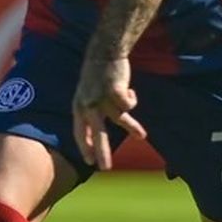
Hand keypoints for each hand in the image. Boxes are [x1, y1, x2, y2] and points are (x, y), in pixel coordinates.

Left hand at [72, 54, 145, 169]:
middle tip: (105, 168)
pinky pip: (129, 104)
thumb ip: (90, 114)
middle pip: (96, 133)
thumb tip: (97, 137)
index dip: (84, 146)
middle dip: (102, 151)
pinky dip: (132, 100)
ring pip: (119, 119)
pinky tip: (129, 91)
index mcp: (78, 107)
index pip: (79, 132)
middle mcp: (88, 105)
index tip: (89, 161)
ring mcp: (101, 98)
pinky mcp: (115, 90)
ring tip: (143, 136)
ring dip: (132, 127)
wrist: (103, 53)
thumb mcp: (87, 96)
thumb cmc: (96, 77)